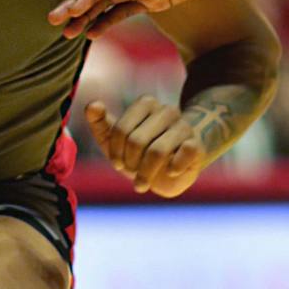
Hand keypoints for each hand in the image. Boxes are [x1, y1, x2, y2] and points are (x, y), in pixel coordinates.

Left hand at [87, 97, 208, 196]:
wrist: (171, 169)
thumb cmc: (139, 152)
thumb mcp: (114, 139)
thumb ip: (100, 122)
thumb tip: (92, 105)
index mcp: (146, 104)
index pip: (121, 129)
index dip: (115, 152)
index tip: (117, 163)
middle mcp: (167, 111)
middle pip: (137, 141)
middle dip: (129, 163)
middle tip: (131, 172)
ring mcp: (184, 127)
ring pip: (158, 151)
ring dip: (145, 173)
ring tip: (142, 183)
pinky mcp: (197, 145)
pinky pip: (186, 153)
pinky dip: (173, 168)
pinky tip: (169, 172)